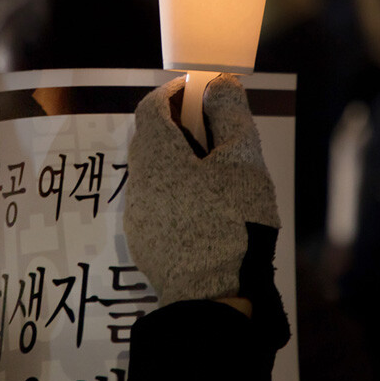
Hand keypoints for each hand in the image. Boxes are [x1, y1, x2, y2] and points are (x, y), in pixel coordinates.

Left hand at [124, 74, 280, 306]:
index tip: (193, 90)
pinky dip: (173, 191)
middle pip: (148, 139)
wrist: (213, 297)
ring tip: (213, 171)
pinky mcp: (144, 242)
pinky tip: (203, 208)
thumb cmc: (232, 220)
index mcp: (157, 155)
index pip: (150, 107)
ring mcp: (138, 214)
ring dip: (175, 161)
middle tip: (209, 128)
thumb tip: (220, 83)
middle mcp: (139, 181)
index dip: (170, 93)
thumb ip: (230, 115)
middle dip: (175, 126)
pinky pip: (155, 202)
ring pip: (151, 172)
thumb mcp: (241, 161)